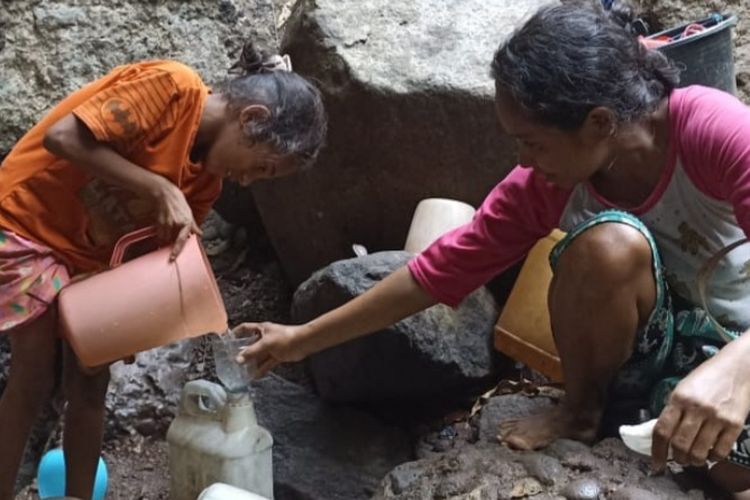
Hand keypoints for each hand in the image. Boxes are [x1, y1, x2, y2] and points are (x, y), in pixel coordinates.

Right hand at [152, 180, 201, 259]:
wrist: (166, 194)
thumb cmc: (178, 203)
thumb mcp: (189, 213)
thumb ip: (194, 226)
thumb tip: (200, 234)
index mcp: (186, 222)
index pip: (181, 240)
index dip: (176, 250)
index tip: (172, 258)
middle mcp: (176, 224)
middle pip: (171, 241)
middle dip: (172, 243)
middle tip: (173, 241)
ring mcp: (166, 223)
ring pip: (164, 238)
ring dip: (166, 239)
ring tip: (169, 231)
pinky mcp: (159, 222)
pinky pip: (159, 234)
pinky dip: (161, 234)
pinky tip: (164, 228)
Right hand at [232, 322, 309, 377]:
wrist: (303, 343)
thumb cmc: (285, 337)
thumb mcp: (266, 343)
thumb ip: (252, 351)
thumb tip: (238, 359)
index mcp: (261, 329)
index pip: (245, 328)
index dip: (236, 332)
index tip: (228, 339)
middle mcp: (265, 338)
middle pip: (251, 345)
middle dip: (243, 353)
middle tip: (234, 362)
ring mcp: (271, 347)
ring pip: (259, 356)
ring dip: (252, 364)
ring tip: (243, 372)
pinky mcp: (277, 356)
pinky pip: (267, 363)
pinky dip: (261, 369)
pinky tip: (255, 376)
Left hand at [652, 346, 749, 470]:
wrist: (738, 367)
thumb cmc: (706, 377)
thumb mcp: (683, 388)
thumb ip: (673, 410)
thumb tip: (663, 436)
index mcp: (679, 398)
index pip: (662, 431)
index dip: (657, 451)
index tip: (656, 464)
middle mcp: (697, 408)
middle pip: (680, 445)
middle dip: (677, 458)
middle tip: (678, 459)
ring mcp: (717, 417)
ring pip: (699, 452)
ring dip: (694, 461)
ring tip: (693, 459)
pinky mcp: (735, 424)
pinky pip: (721, 451)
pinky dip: (713, 458)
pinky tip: (710, 453)